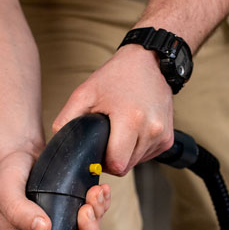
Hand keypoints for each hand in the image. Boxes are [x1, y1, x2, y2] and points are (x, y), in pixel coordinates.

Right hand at [0, 151, 110, 229]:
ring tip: (96, 193)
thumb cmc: (5, 175)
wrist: (17, 153)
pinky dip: (101, 204)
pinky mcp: (73, 213)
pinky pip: (93, 217)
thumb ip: (19, 212)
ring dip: (97, 216)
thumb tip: (43, 229)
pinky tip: (101, 190)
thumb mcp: (6, 192)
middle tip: (87, 209)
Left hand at [52, 44, 174, 175]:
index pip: (116, 164)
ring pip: (136, 163)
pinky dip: (137, 149)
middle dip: (112, 158)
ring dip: (125, 154)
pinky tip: (133, 130)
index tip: (98, 150)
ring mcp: (163, 135)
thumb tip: (60, 146)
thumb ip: (67, 121)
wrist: (149, 62)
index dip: (102, 162)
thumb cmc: (117, 76)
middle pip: (125, 167)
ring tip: (121, 130)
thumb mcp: (84, 93)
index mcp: (131, 119)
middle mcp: (152, 129)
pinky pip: (146, 156)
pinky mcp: (168, 139)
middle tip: (107, 137)